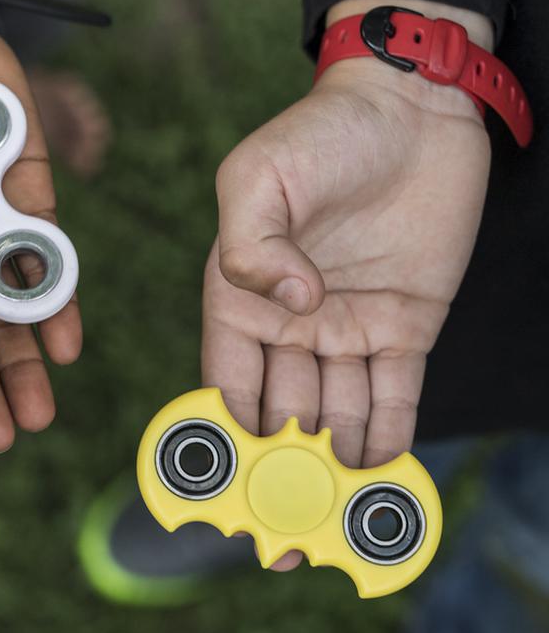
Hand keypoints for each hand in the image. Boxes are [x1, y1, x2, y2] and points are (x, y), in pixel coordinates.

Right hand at [202, 0, 493, 568]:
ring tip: (332, 518)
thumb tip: (291, 306)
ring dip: (332, 465)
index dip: (224, 436)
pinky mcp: (407, 326)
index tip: (225, 487)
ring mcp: (348, 327)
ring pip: (337, 413)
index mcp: (237, 294)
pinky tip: (379, 480)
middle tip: (284, 526)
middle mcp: (289, 322)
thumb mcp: (257, 176)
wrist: (409, 107)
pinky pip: (395, 394)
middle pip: (280, 412)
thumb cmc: (318, 135)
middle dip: (279, 468)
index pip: (226, 382)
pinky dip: (388, 437)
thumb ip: (251, 243)